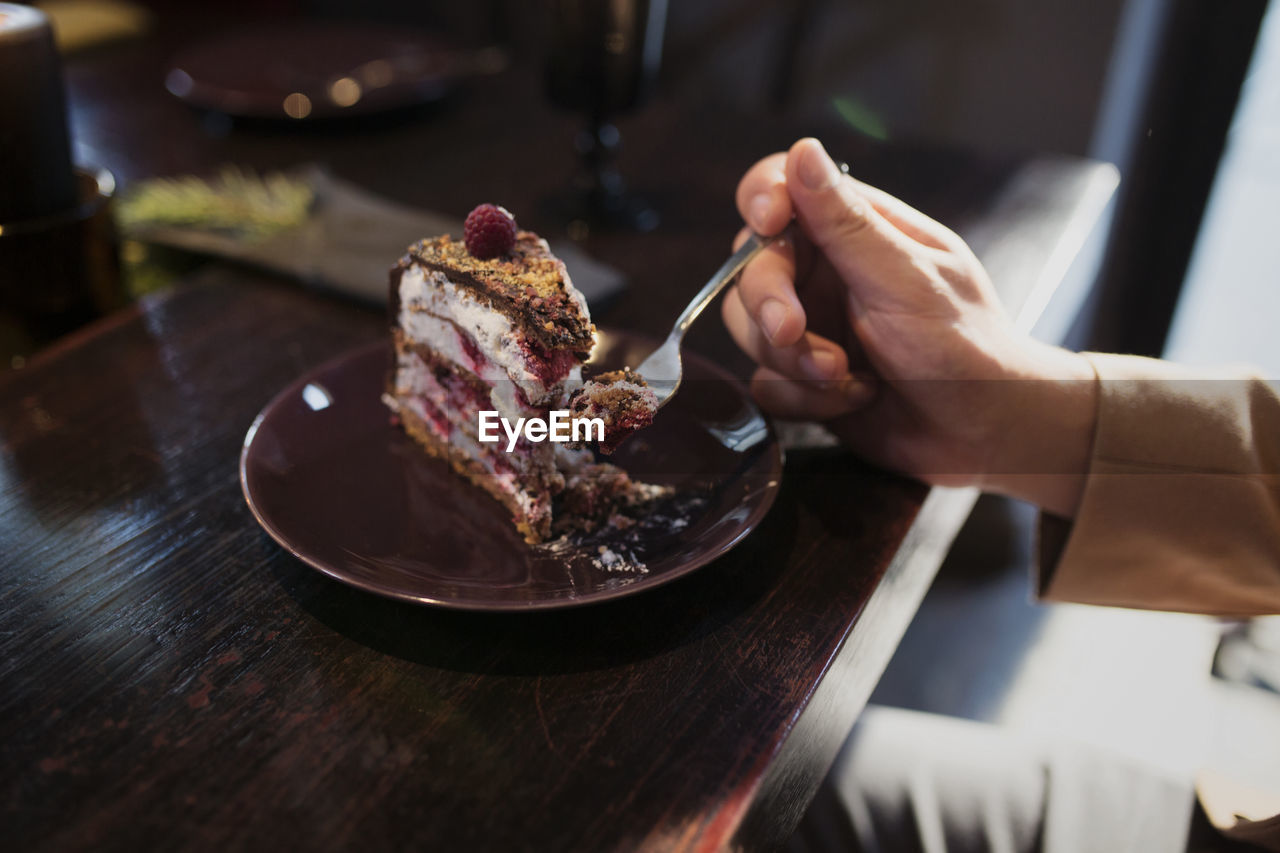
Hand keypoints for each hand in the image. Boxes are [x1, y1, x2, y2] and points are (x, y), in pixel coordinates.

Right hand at [721, 138, 1097, 516]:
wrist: (985, 433)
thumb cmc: (965, 346)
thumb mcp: (906, 279)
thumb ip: (847, 223)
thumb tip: (804, 150)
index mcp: (855, 229)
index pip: (783, 186)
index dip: (762, 198)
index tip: (768, 224)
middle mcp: (825, 272)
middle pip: (752, 267)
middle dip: (770, 304)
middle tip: (793, 333)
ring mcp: (813, 325)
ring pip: (750, 330)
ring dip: (794, 361)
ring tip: (848, 378)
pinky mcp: (804, 379)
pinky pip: (767, 383)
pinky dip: (804, 398)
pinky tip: (855, 398)